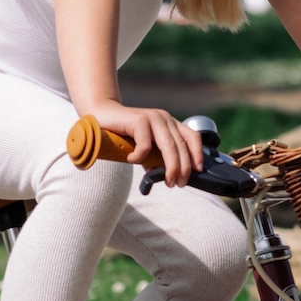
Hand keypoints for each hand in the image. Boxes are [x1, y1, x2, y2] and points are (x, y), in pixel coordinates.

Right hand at [85, 102, 201, 185]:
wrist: (101, 116)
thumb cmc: (123, 134)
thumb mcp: (145, 147)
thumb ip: (155, 158)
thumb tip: (164, 176)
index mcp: (169, 124)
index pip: (192, 137)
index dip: (198, 153)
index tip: (198, 170)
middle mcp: (164, 118)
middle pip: (181, 146)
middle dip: (183, 168)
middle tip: (179, 184)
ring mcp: (152, 117)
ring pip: (169, 146)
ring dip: (170, 167)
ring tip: (166, 180)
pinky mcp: (139, 119)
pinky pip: (145, 145)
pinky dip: (140, 157)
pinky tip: (131, 159)